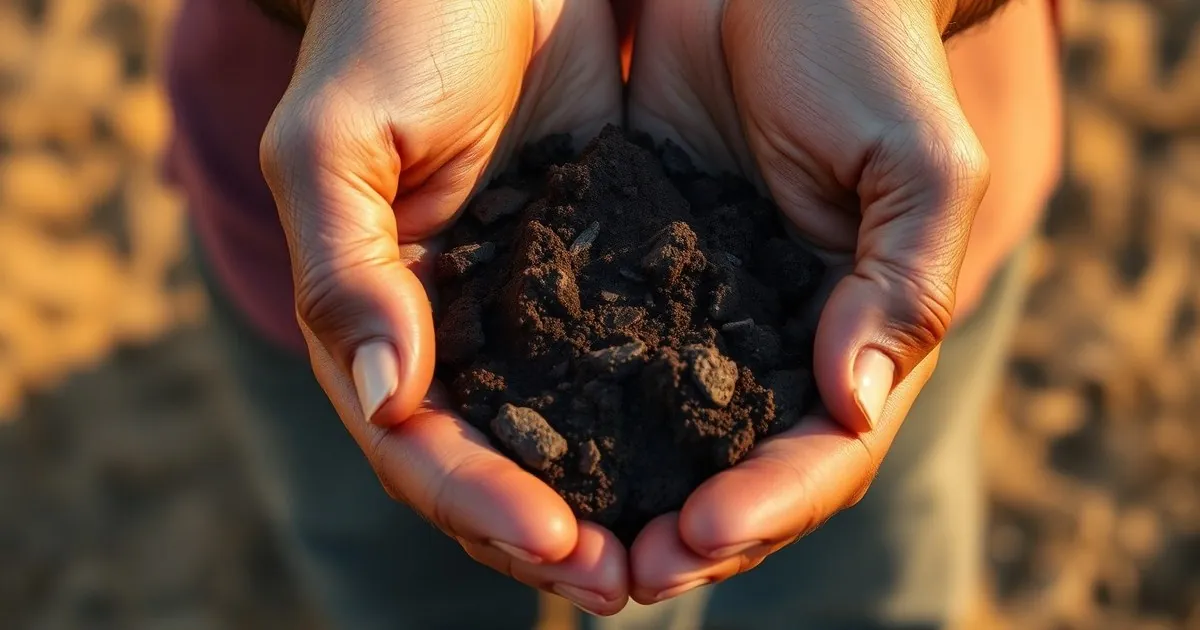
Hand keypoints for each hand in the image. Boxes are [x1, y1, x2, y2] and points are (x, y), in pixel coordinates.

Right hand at [259, 0, 627, 613]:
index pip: (416, 442)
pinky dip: (654, 423)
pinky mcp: (591, 271)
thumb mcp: (340, 139)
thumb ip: (347, 272)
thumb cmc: (395, 25)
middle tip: (628, 586)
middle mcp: (449, 329)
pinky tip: (708, 460)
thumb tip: (388, 403)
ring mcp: (522, 307)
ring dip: (609, 502)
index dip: (477, 501)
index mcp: (376, 315)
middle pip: (490, 464)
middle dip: (550, 534)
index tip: (556, 544)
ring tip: (675, 556)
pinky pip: (621, 365)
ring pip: (560, 434)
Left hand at [624, 0, 1056, 602]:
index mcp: (858, 330)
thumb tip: (853, 406)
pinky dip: (574, 419)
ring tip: (565, 543)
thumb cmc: (864, 52)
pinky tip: (526, 451)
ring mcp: (707, 317)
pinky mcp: (640, 277)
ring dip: (624, 499)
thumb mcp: (914, 161)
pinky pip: (605, 365)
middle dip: (692, 534)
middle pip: (742, 471)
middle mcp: (782, 342)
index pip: (824, 451)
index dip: (770, 504)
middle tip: (621, 575)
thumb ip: (900, 283)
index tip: (701, 534)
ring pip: (669, 439)